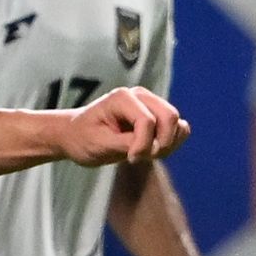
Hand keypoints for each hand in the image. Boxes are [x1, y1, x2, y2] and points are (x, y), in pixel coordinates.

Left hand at [55, 86, 188, 167]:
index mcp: (122, 98)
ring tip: (144, 154)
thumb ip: (127, 144)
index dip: (143, 146)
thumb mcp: (99, 144)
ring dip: (167, 144)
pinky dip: (171, 143)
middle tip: (140, 157)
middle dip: (161, 143)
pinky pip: (179, 128)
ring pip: (178, 123)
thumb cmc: (83, 138)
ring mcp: (151, 104)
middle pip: (170, 117)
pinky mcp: (157, 115)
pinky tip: (151, 151)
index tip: (129, 159)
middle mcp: (140, 95)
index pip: (147, 121)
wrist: (76, 135)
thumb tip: (155, 146)